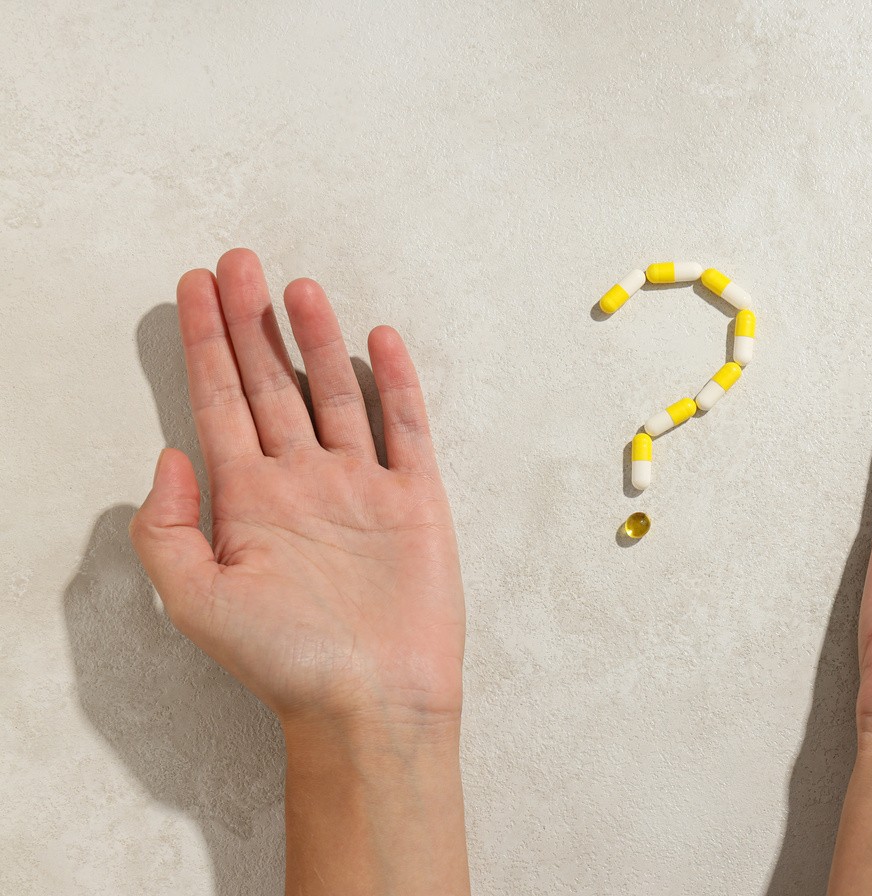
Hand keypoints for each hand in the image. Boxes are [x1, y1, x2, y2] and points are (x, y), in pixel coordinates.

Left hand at [129, 248, 463, 728]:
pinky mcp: (416, 500)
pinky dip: (394, 382)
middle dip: (251, 322)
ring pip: (334, 393)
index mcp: (249, 501)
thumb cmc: (285, 662)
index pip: (220, 402)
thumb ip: (168, 526)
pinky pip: (404, 427)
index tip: (192, 287)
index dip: (205, 343)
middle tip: (238, 261)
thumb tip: (165, 454)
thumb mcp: (195, 600)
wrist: (371, 701)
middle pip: (272, 383)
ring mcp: (361, 487)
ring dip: (315, 339)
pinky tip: (379, 339)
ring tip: (297, 286)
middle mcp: (302, 482)